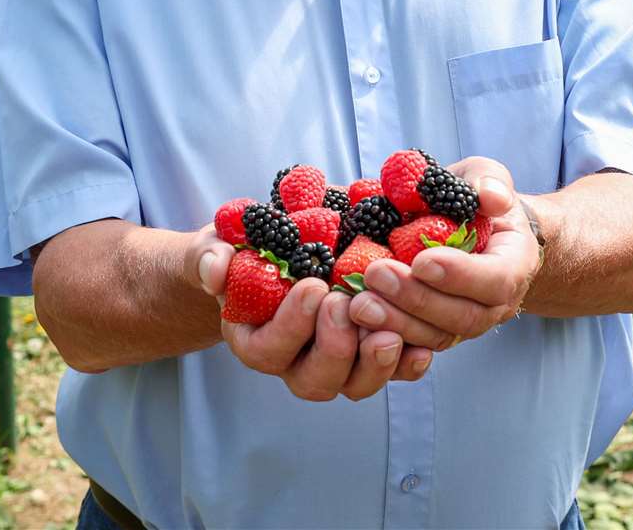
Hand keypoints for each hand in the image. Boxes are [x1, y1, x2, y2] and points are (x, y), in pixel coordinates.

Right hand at [187, 228, 431, 399]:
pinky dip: (407, 364)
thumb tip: (215, 271)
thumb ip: (211, 258)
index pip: (269, 349)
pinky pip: (391, 372)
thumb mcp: (219, 247)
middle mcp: (294, 362)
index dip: (291, 326)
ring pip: (355, 384)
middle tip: (347, 305)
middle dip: (334, 347)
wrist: (278, 254)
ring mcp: (336, 362)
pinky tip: (421, 346)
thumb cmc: (245, 252)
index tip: (312, 288)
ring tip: (389, 333)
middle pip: (314, 380)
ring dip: (374, 364)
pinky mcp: (369, 353)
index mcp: (255, 339)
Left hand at [348, 156, 541, 347]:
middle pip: (462, 316)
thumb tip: (491, 197)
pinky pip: (415, 344)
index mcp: (514, 263)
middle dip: (417, 299)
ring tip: (359, 302)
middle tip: (376, 275)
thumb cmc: (477, 200)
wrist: (473, 228)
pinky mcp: (436, 331)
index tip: (422, 260)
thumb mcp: (486, 177)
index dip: (460, 275)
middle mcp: (494, 303)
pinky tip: (356, 320)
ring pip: (436, 336)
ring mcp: (465, 322)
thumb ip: (490, 182)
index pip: (497, 280)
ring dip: (396, 322)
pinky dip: (386, 335)